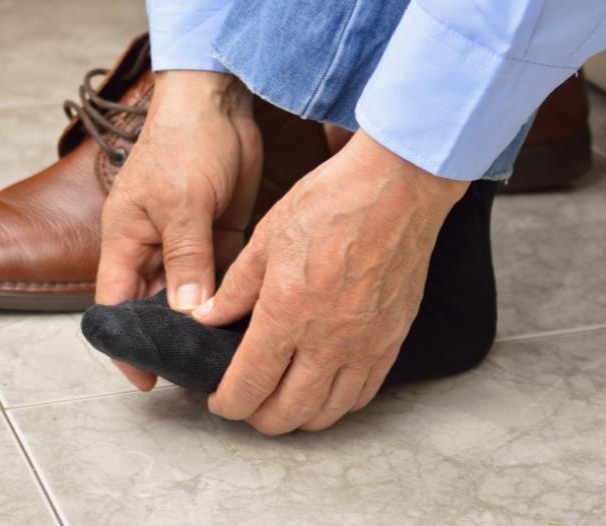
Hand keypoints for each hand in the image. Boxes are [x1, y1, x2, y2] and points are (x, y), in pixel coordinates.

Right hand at [95, 70, 261, 390]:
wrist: (219, 103)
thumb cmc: (183, 143)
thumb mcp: (180, 203)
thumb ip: (185, 258)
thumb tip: (189, 312)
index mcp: (125, 240)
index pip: (114, 304)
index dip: (125, 343)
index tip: (146, 380)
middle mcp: (153, 247)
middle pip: (155, 306)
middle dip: (172, 338)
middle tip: (200, 374)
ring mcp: (187, 243)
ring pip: (192, 295)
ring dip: (205, 321)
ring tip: (228, 355)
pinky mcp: (219, 235)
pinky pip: (221, 276)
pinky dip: (230, 297)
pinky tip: (247, 321)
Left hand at [193, 131, 468, 433]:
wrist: (397, 189)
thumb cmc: (332, 204)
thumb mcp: (266, 239)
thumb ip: (235, 289)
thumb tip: (207, 319)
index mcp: (287, 314)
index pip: (248, 386)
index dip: (226, 403)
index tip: (217, 398)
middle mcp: (328, 341)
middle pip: (286, 413)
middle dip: (257, 417)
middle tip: (246, 401)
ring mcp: (365, 345)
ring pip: (327, 413)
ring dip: (298, 417)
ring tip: (281, 400)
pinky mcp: (392, 340)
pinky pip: (363, 394)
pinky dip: (338, 403)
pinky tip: (324, 388)